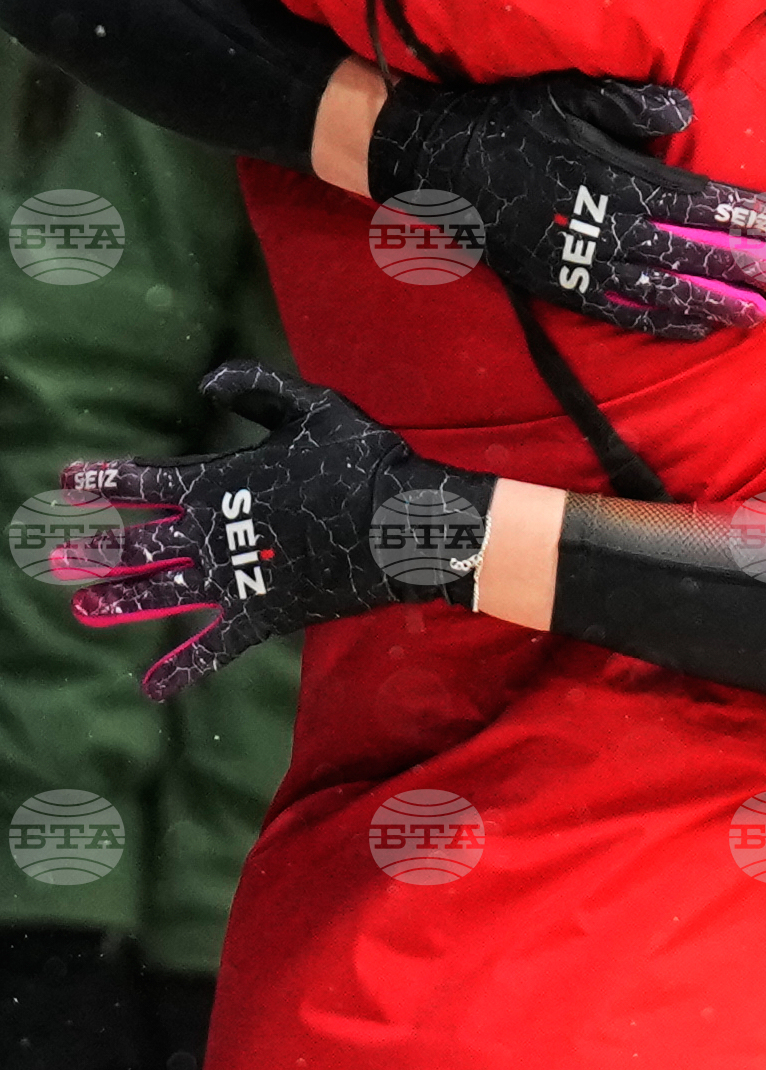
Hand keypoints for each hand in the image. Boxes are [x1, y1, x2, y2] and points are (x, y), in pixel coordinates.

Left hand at [55, 362, 496, 701]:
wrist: (405, 523)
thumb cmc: (363, 460)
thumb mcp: (313, 409)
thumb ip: (259, 392)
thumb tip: (206, 381)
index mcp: (221, 480)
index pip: (147, 481)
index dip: (105, 479)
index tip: (70, 478)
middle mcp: (216, 532)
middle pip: (140, 543)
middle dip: (96, 548)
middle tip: (57, 555)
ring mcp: (236, 577)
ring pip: (164, 592)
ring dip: (120, 600)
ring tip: (83, 607)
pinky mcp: (262, 614)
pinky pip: (214, 646)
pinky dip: (183, 668)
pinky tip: (153, 687)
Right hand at [367, 72, 765, 340]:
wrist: (436, 161)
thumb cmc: (511, 118)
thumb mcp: (567, 94)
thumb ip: (628, 102)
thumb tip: (686, 109)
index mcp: (606, 174)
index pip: (691, 200)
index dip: (741, 213)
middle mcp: (596, 224)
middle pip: (683, 250)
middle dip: (740, 264)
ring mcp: (576, 261)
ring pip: (656, 289)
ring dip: (710, 301)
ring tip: (758, 313)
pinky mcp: (558, 286)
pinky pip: (618, 312)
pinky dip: (659, 323)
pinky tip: (696, 330)